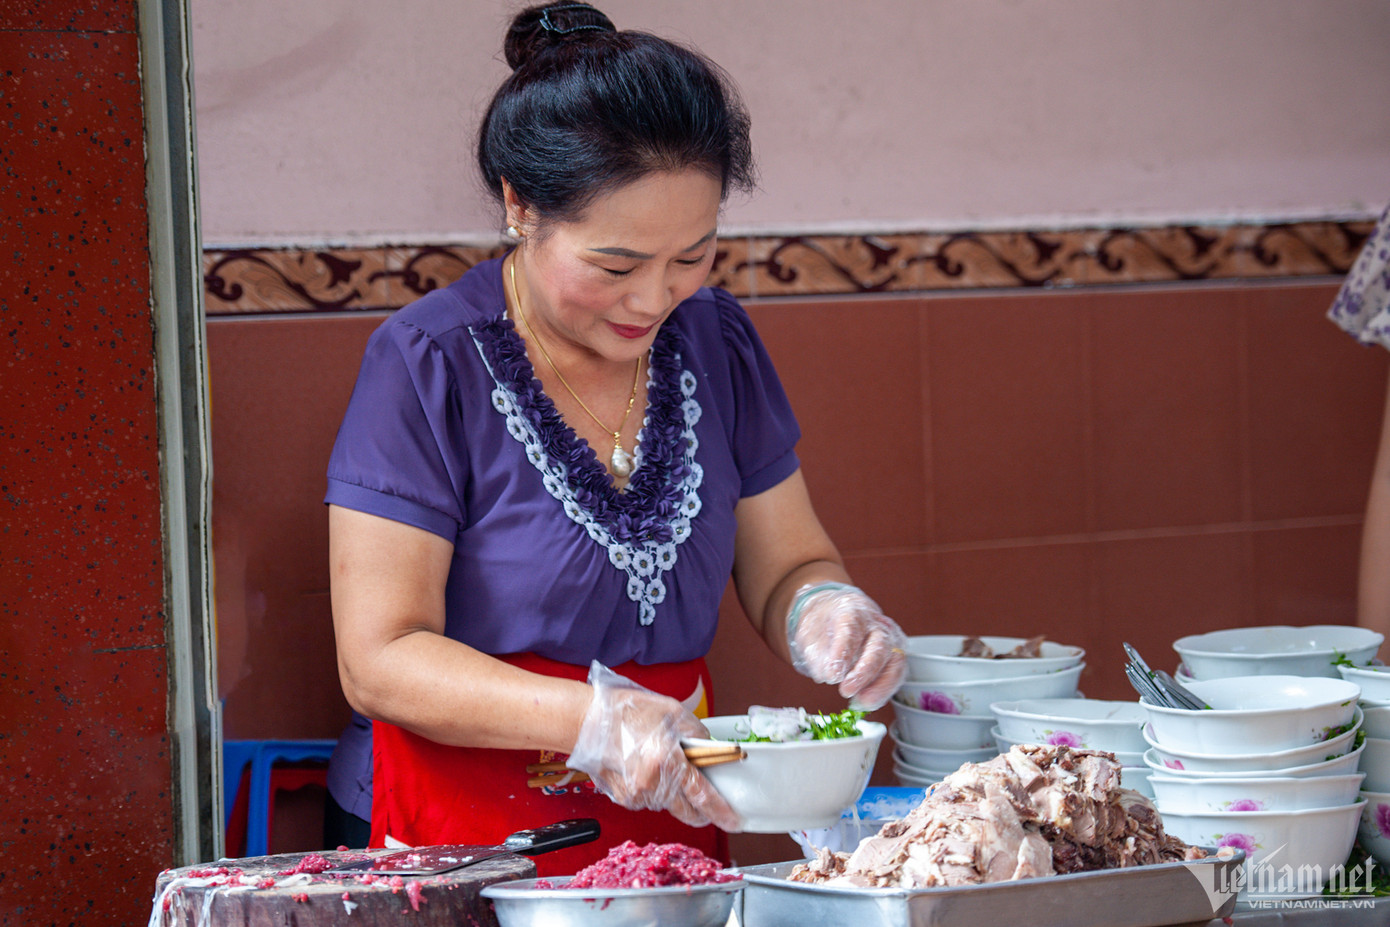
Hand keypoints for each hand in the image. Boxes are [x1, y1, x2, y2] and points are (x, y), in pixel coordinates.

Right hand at [566, 662, 741, 831]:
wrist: (587, 721)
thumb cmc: (627, 711)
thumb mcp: (672, 712)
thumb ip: (697, 733)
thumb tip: (711, 749)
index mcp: (667, 760)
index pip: (702, 795)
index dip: (721, 811)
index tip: (734, 822)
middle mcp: (651, 783)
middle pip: (686, 811)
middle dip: (699, 810)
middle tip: (704, 801)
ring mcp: (635, 794)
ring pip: (666, 804)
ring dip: (673, 794)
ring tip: (663, 768)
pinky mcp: (623, 798)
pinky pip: (647, 801)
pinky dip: (653, 791)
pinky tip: (644, 770)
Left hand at [786, 583, 907, 709]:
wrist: (835, 618)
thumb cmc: (822, 628)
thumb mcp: (808, 637)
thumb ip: (816, 656)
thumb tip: (826, 676)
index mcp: (851, 611)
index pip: (851, 629)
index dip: (843, 653)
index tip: (832, 676)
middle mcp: (876, 623)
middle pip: (878, 646)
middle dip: (864, 672)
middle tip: (846, 691)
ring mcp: (891, 638)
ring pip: (895, 661)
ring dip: (880, 685)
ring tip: (862, 703)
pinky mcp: (896, 655)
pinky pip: (897, 674)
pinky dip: (884, 690)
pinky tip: (868, 701)